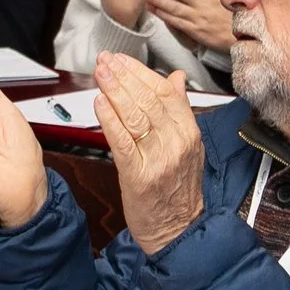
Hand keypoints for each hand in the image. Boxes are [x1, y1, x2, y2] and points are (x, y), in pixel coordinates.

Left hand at [91, 53, 207, 253]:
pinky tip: (100, 104)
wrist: (178, 230)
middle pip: (147, 100)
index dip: (140, 72)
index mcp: (189, 132)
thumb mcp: (189, 145)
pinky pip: (123, 142)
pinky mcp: (139, 176)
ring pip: (135, 116)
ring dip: (114, 91)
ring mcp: (159, 159)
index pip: (164, 91)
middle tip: (105, 61)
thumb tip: (176, 79)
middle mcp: (176, 142)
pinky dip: (110, 120)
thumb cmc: (179, 190)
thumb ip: (180, 110)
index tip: (121, 60)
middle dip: (123, 76)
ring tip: (100, 74)